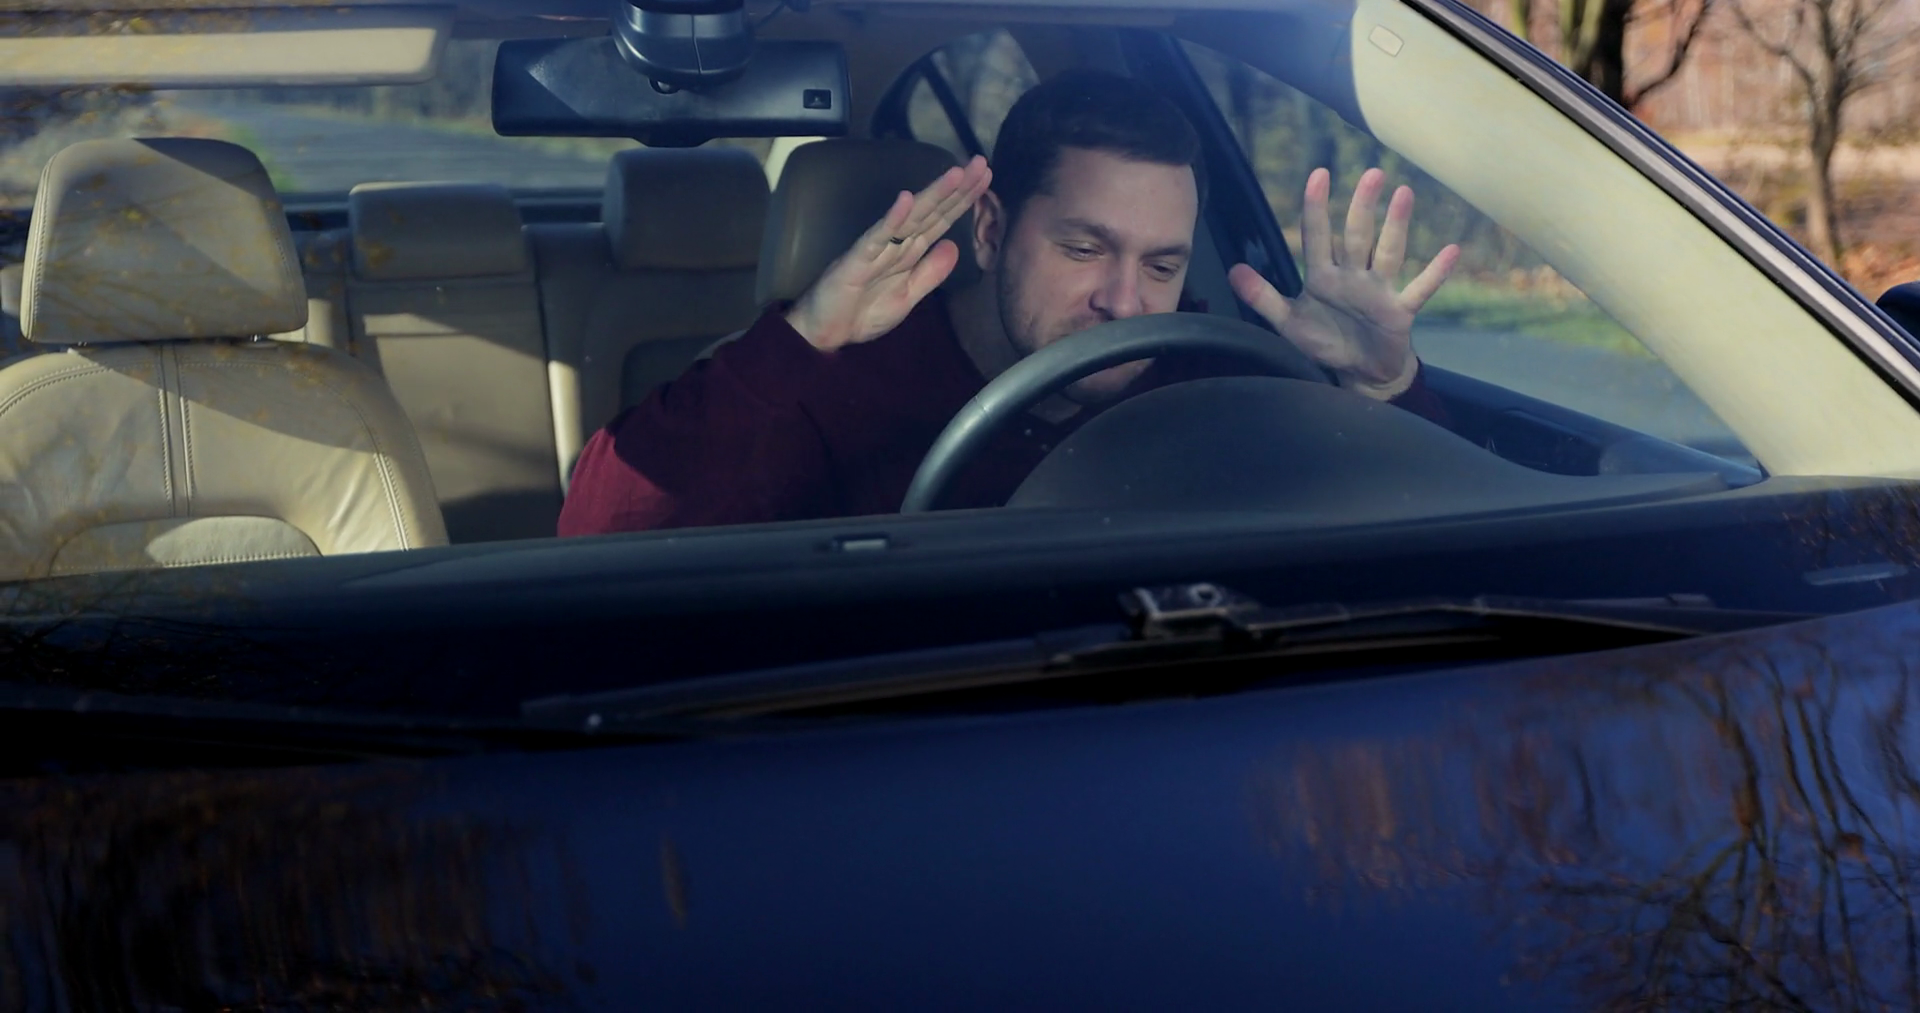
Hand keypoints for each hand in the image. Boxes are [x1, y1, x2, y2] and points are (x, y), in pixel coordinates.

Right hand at [785, 155, 991, 352]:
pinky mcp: (858, 259)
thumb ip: (930, 274)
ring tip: (956, 174)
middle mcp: (896, 244)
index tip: (985, 178)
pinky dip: (892, 218)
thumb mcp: (908, 297)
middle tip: (980, 162)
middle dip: (957, 189)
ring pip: (911, 217)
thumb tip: (955, 247)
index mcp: (909, 252)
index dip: (963, 200)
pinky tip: (907, 199)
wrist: (826, 333)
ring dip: (933, 194)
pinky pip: (878, 237)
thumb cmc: (862, 313)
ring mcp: (877, 248)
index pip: (941, 220)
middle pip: (932, 211)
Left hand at [1229, 167, 1458, 398]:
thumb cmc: (1326, 341)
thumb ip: (1263, 298)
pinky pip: (1419, 289)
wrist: (1359, 372)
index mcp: (1323, 276)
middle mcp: (1352, 276)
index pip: (1317, 236)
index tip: (1319, 174)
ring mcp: (1378, 291)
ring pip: (1387, 252)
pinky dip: (1435, 273)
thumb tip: (1233, 271)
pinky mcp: (1399, 311)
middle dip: (1362, 206)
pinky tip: (1452, 251)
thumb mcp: (1289, 323)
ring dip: (1396, 225)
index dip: (1316, 208)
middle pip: (1356, 236)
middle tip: (1372, 173)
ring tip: (1405, 193)